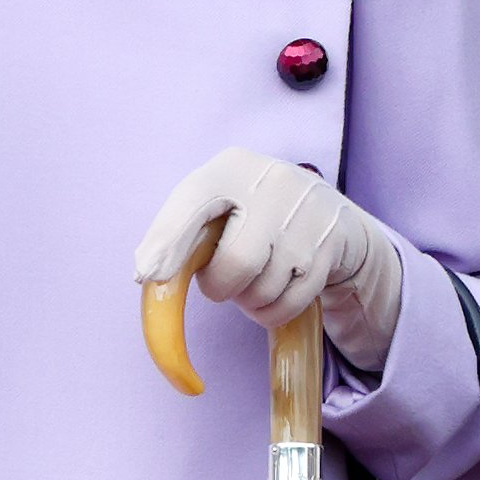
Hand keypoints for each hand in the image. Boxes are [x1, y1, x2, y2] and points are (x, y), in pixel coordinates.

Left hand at [133, 146, 403, 371]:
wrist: (333, 218)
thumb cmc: (255, 214)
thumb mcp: (220, 204)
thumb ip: (180, 230)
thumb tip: (146, 273)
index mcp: (232, 167)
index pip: (193, 201)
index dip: (168, 240)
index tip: (148, 275)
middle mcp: (273, 183)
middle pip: (235, 262)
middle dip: (220, 286)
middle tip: (221, 282)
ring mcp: (307, 215)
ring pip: (263, 289)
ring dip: (248, 300)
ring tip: (254, 278)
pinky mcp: (330, 247)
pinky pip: (288, 305)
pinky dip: (270, 312)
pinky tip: (274, 291)